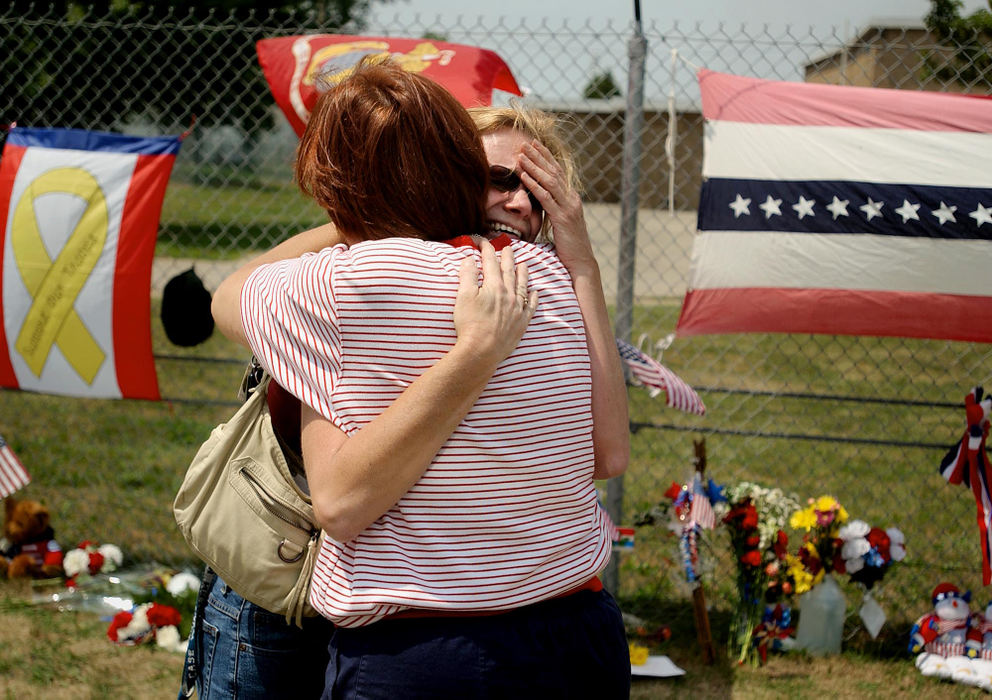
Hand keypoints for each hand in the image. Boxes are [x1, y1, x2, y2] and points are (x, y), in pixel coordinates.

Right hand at [453, 238, 537, 365]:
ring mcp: (517, 309)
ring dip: (523, 274)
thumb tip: (468, 259)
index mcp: (494, 286)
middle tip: (508, 247)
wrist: (481, 351)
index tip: (483, 242)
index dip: (486, 250)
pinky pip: (531, 308)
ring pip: (522, 286)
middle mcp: (508, 295)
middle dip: (507, 257)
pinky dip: (534, 299)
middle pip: (508, 271)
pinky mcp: (521, 323)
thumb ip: (467, 276)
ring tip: (524, 264)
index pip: (490, 263)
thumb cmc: (470, 324)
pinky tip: (536, 293)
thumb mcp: (463, 297)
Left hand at [518, 140, 596, 273]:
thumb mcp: (561, 223)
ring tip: (521, 155)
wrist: (581, 261)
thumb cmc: (569, 246)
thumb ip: (554, 209)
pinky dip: (534, 185)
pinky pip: (546, 197)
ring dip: (534, 166)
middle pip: (553, 172)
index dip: (545, 158)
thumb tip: (542, 202)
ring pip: (549, 181)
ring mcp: (568, 207)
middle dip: (538, 157)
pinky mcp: (562, 218)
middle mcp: (571, 199)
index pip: (557, 173)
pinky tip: (524, 176)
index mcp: (571, 199)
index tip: (534, 146)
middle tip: (525, 144)